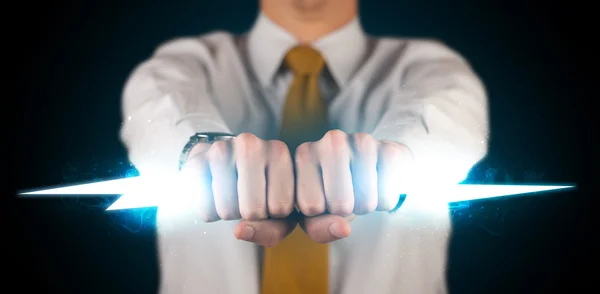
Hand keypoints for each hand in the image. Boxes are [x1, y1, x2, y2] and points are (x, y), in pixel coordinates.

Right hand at [181, 133, 295, 246]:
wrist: (225, 163)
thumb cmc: (261, 190)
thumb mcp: (280, 211)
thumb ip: (273, 230)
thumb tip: (239, 231)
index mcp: (279, 152)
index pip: (281, 208)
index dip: (275, 214)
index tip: (272, 198)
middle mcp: (251, 145)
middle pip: (253, 211)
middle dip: (251, 216)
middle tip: (249, 199)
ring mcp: (221, 149)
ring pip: (228, 212)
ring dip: (230, 215)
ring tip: (233, 196)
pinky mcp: (196, 161)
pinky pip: (205, 209)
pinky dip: (210, 213)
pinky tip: (215, 195)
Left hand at [294, 130, 412, 243]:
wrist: (375, 167)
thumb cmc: (335, 191)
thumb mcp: (316, 213)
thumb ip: (318, 228)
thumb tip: (343, 229)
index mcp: (305, 154)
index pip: (310, 207)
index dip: (320, 214)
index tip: (323, 199)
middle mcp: (330, 141)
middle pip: (339, 206)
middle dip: (345, 211)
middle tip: (346, 196)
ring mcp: (361, 141)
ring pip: (364, 203)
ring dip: (366, 207)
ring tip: (362, 190)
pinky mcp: (390, 149)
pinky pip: (387, 198)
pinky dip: (385, 202)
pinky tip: (379, 185)